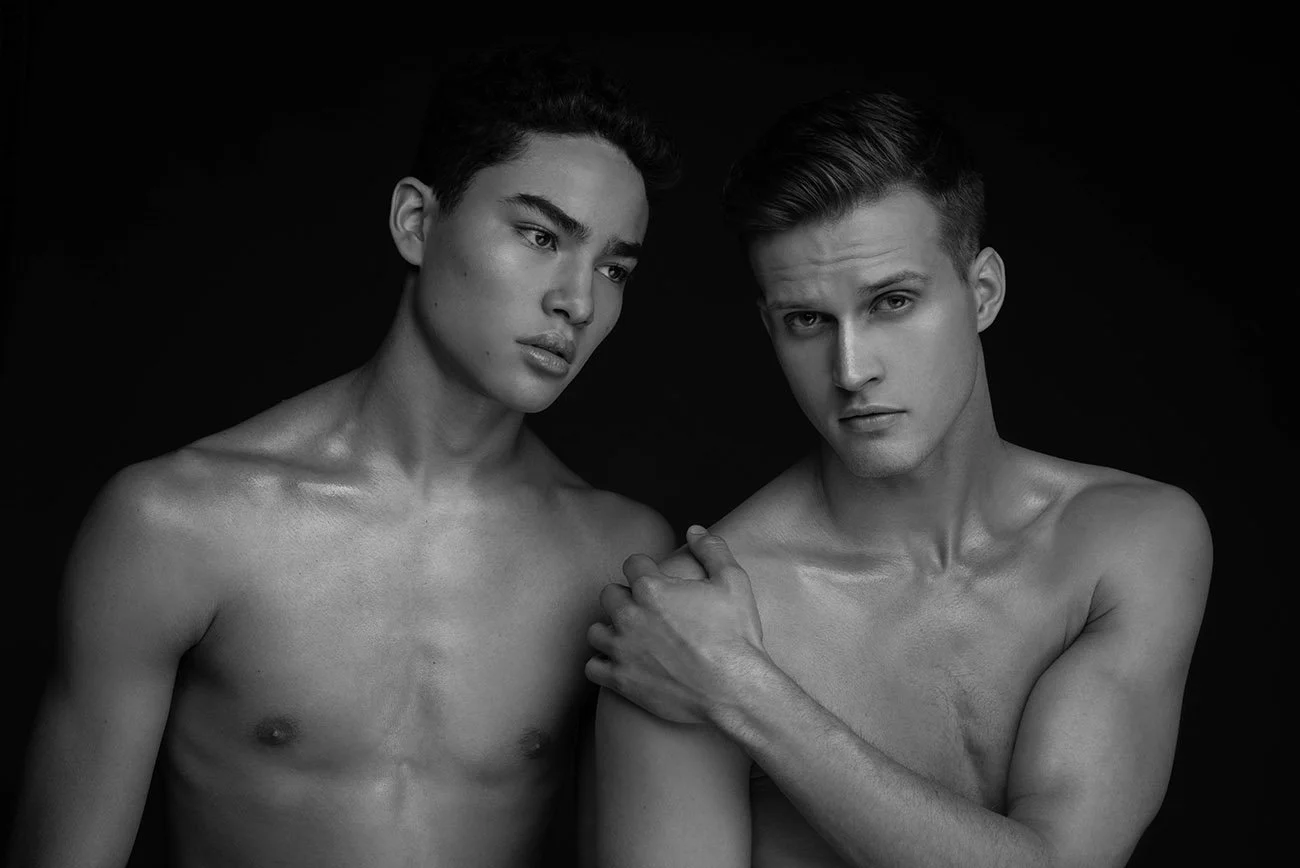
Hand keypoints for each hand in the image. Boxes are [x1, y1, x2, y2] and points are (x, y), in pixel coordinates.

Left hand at [585, 526, 770, 723]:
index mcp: (652, 588)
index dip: (645, 569)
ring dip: (610, 630)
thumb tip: (694, 530)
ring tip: (630, 636)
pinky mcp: (621, 680)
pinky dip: (603, 664)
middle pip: (609, 594)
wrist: (734, 689)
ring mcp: (622, 649)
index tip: (655, 580)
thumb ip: (712, 550)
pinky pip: (592, 667)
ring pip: (595, 631)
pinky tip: (621, 663)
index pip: (632, 564)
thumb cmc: (736, 635)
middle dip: (625, 598)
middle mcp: (630, 616)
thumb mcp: (733, 582)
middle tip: (646, 610)